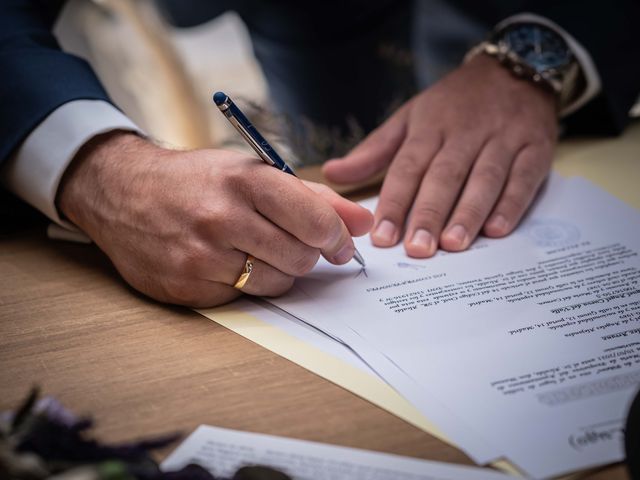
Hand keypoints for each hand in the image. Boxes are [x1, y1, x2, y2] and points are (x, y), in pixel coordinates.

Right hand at [57, 132, 372, 306]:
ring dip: (279, 269)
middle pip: (301, 257)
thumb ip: (313, 196)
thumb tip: (365, 222)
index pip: (315, 220)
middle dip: (307, 253)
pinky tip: (228, 261)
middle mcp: (222, 219)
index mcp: (245, 181)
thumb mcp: (251, 171)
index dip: (337, 235)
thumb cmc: (198, 180)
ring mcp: (201, 257)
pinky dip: (247, 284)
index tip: (340, 242)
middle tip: (293, 242)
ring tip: (256, 248)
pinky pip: (244, 298)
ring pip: (277, 282)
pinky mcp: (188, 288)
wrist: (123, 193)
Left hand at [323, 54, 557, 256]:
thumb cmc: (453, 103)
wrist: (515, 70)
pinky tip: (496, 230)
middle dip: (429, 213)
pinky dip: (511, 204)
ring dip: (468, 213)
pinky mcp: (536, 148)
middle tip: (417, 249)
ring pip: (485, 178)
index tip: (382, 236)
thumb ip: (373, 150)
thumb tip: (332, 173)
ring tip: (452, 245)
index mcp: (429, 127)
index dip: (395, 202)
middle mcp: (465, 133)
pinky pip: (524, 178)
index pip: (408, 167)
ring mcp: (504, 139)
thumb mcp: (409, 117)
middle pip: (445, 175)